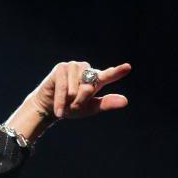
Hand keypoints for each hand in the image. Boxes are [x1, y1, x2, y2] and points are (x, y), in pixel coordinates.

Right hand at [2, 60, 131, 142]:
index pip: (109, 75)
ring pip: (76, 89)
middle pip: (88, 88)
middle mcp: (86, 69)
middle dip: (80, 101)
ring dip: (70, 100)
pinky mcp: (61, 68)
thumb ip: (107, 103)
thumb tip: (125, 101)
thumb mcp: (90, 108)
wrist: (49, 107)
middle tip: (72, 105)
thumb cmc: (71, 107)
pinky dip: (61, 102)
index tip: (128, 68)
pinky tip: (59, 110)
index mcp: (96, 79)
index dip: (118, 72)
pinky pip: (64, 89)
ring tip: (65, 101)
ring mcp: (73, 66)